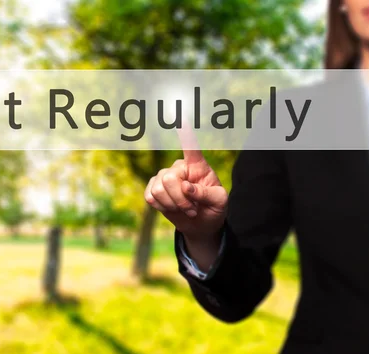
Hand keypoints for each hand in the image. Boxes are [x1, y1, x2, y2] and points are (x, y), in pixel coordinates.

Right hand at [144, 124, 227, 242]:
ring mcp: (164, 177)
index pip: (191, 147)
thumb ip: (206, 193)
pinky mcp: (153, 189)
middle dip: (180, 199)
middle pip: (169, 178)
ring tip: (185, 209)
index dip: (185, 132)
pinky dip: (162, 207)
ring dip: (173, 205)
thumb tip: (186, 187)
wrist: (200, 225)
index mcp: (198, 166)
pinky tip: (171, 208)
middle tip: (192, 209)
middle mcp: (179, 167)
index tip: (178, 114)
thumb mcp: (219, 201)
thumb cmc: (213, 208)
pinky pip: (150, 196)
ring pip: (159, 189)